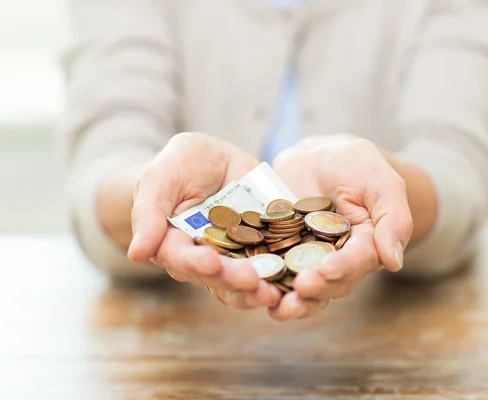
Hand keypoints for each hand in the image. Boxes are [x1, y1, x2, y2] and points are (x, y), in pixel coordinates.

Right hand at [127, 132, 280, 308]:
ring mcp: (234, 259)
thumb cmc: (180, 164)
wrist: (215, 160)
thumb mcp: (162, 176)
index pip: (181, 258)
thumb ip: (149, 212)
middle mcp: (203, 259)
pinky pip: (271, 270)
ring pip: (243, 284)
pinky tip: (294, 282)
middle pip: (216, 277)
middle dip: (233, 280)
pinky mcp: (262, 251)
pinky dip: (281, 278)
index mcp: (173, 244)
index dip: (196, 262)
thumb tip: (138, 254)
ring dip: (258, 290)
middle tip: (252, 280)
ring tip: (274, 292)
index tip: (211, 262)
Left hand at [270, 135, 412, 319]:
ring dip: (293, 301)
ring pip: (304, 289)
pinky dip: (266, 287)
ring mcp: (308, 261)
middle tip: (301, 287)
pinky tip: (254, 293)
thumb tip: (394, 262)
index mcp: (366, 246)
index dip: (344, 268)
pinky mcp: (281, 255)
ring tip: (280, 307)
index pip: (358, 262)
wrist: (316, 156)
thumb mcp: (379, 181)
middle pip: (330, 284)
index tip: (327, 270)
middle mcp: (338, 261)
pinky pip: (275, 275)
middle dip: (317, 288)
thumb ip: (393, 218)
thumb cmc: (355, 165)